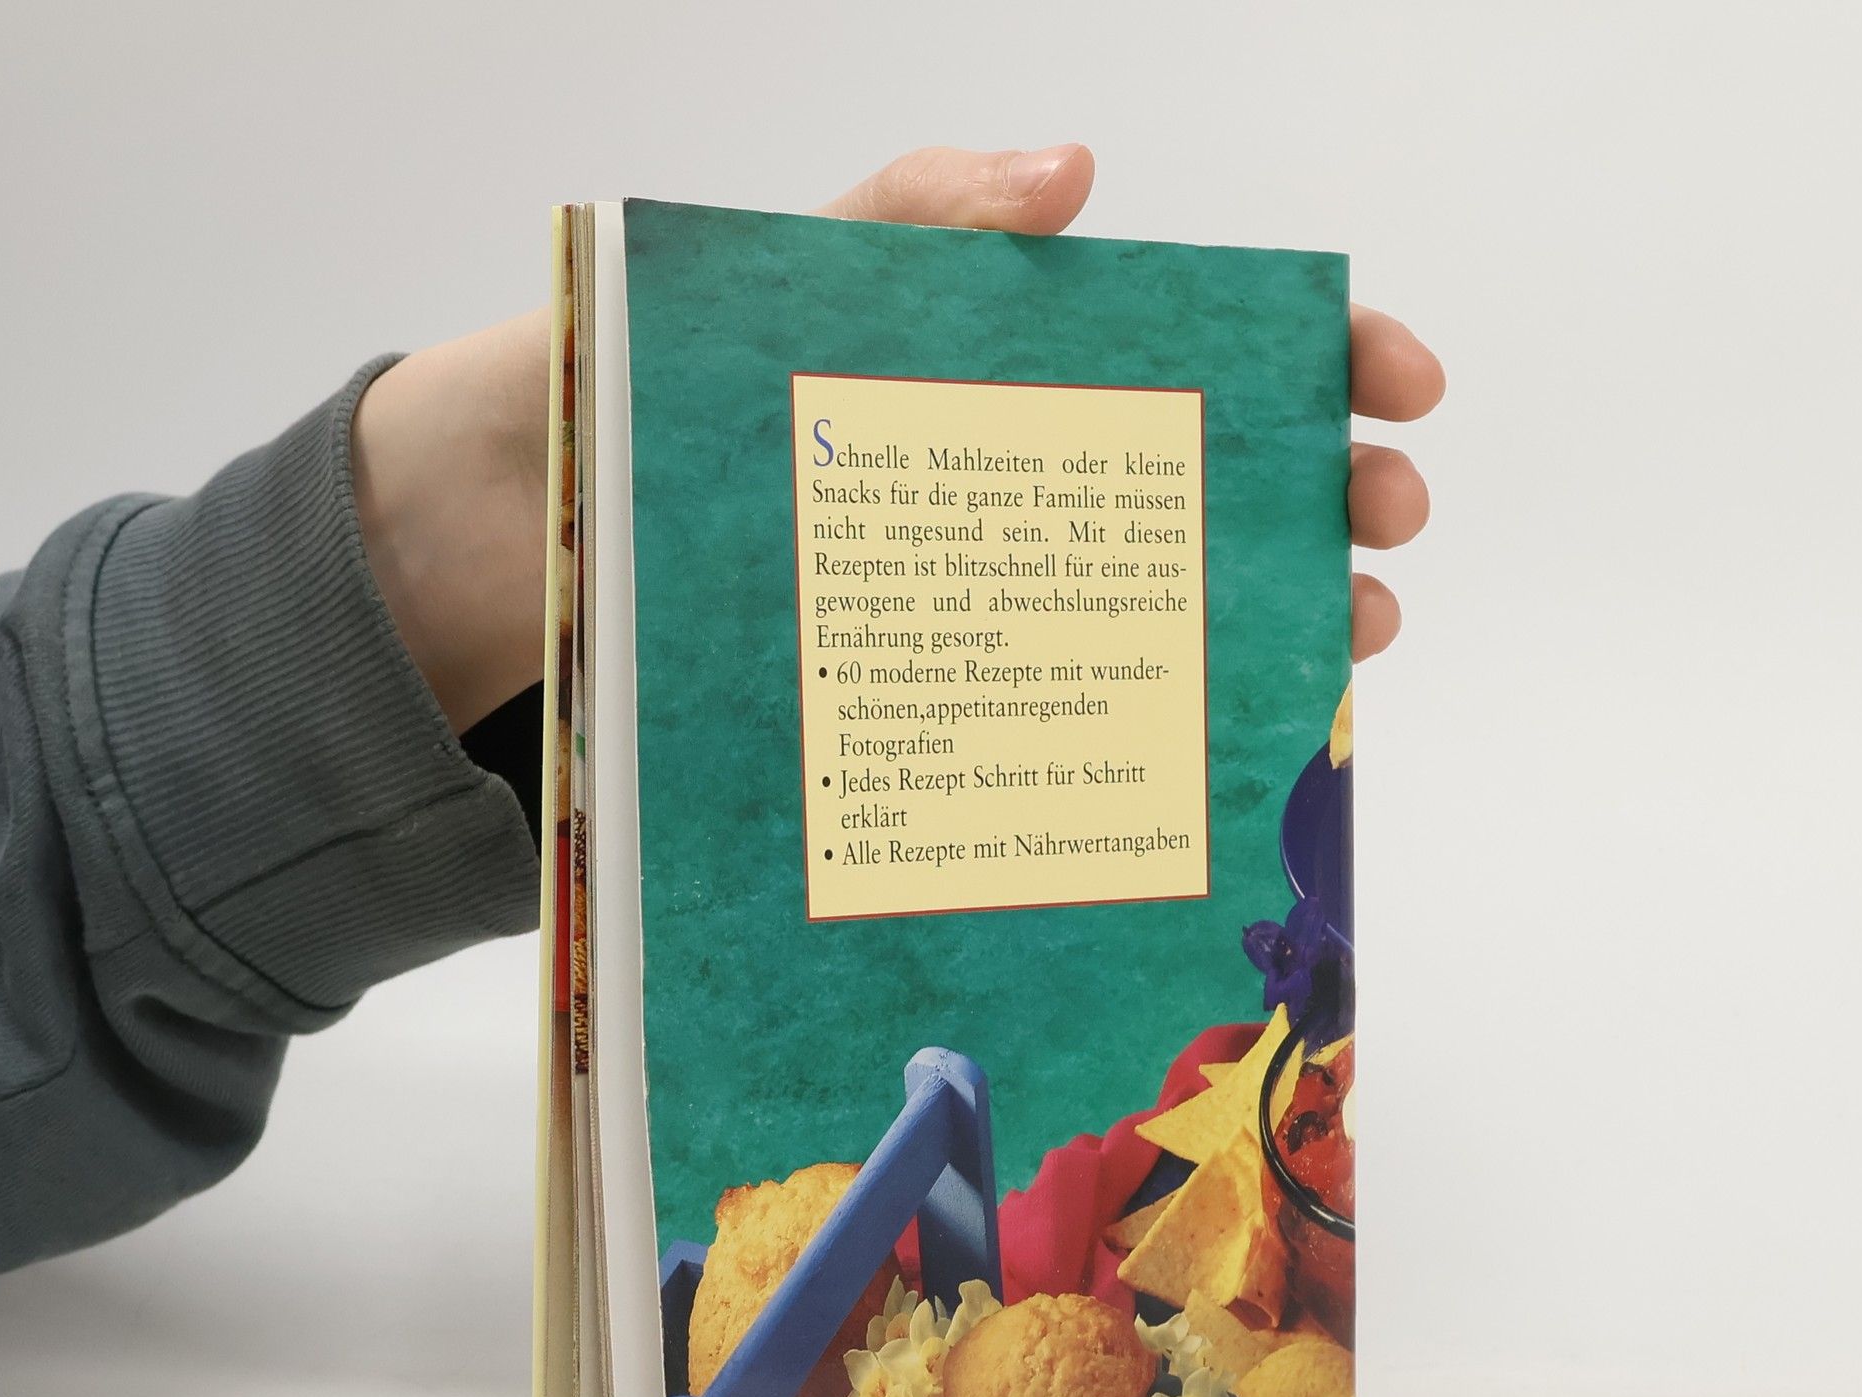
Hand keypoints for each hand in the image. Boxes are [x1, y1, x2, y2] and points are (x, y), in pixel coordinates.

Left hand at [353, 146, 1441, 733]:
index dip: (1302, 355)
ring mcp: (949, 609)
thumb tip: (1075, 179)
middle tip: (1383, 523)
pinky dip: (1131, 736)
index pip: (1176, 348)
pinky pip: (1035, 722)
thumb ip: (899, 224)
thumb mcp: (750, 291)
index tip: (1388, 379)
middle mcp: (980, 497)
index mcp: (970, 375)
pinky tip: (1195, 753)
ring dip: (1256, 625)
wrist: (472, 562)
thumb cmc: (594, 404)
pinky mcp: (899, 714)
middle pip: (1189, 490)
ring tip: (1339, 645)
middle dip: (1315, 498)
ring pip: (1138, 615)